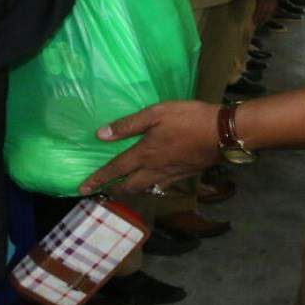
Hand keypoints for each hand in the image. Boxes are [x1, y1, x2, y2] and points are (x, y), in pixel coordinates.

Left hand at [78, 101, 222, 194]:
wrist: (222, 133)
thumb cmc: (188, 118)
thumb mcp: (156, 113)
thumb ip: (129, 125)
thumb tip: (101, 135)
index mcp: (145, 153)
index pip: (116, 169)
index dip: (98, 178)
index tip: (82, 188)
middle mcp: (155, 168)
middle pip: (129, 185)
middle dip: (114, 189)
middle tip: (101, 191)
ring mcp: (170, 174)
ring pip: (145, 187)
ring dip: (130, 190)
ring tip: (122, 188)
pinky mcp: (184, 175)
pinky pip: (160, 184)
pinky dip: (149, 185)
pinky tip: (151, 180)